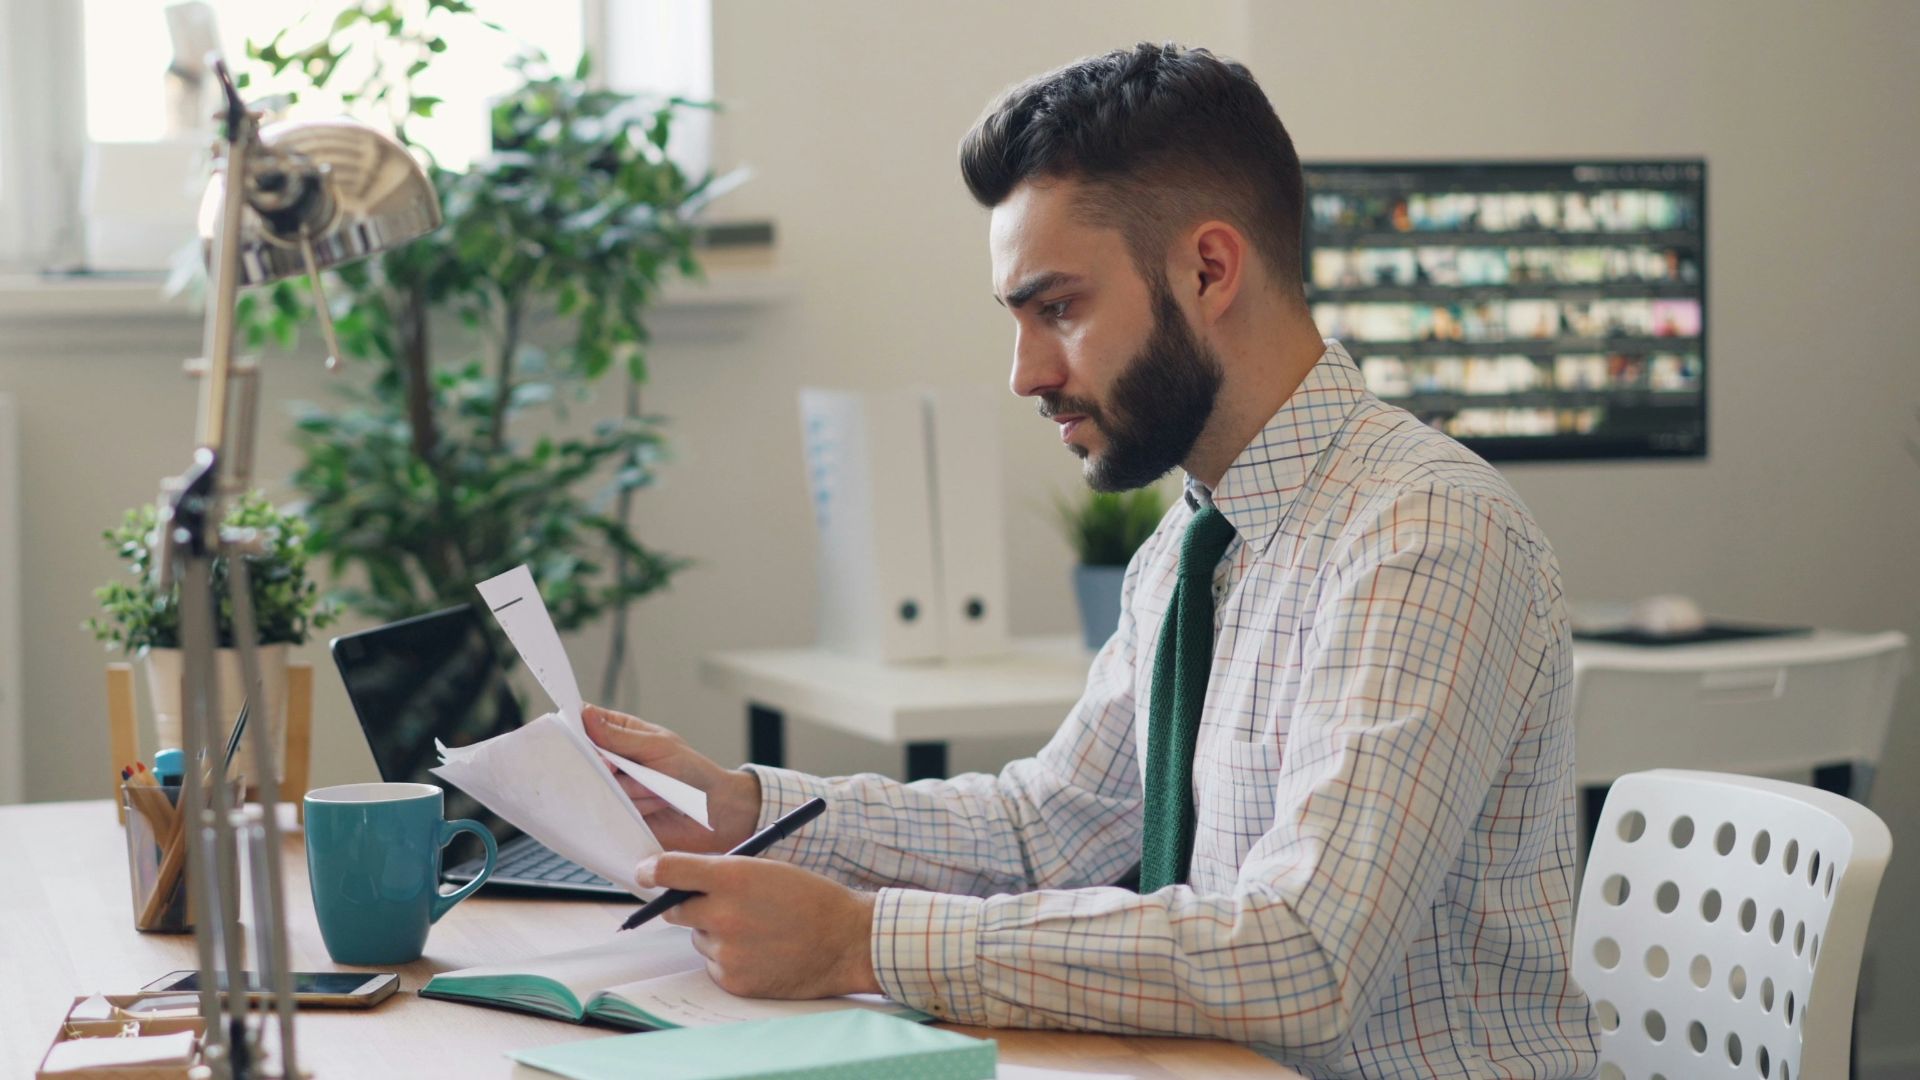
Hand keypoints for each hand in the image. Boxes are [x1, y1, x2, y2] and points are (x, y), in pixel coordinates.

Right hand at [584, 704, 761, 852]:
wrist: (713, 813)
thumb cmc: (692, 772)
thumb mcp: (657, 746)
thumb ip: (619, 737)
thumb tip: (585, 715)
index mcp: (621, 733)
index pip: (585, 723)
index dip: (576, 728)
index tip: (578, 734)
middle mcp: (613, 760)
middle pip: (584, 758)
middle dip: (608, 765)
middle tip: (624, 768)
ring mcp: (613, 788)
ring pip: (599, 786)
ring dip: (633, 789)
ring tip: (657, 789)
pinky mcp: (617, 814)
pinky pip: (610, 811)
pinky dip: (636, 807)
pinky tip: (656, 805)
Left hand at [635, 853, 879, 998]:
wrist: (846, 940)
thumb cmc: (811, 898)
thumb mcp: (767, 869)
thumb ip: (723, 873)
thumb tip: (682, 881)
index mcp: (733, 876)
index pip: (670, 870)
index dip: (651, 871)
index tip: (645, 873)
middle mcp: (723, 914)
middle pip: (676, 909)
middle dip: (688, 904)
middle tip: (714, 904)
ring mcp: (727, 951)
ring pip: (700, 939)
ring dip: (716, 933)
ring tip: (758, 930)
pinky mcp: (733, 979)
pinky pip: (715, 965)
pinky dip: (731, 959)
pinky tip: (761, 951)